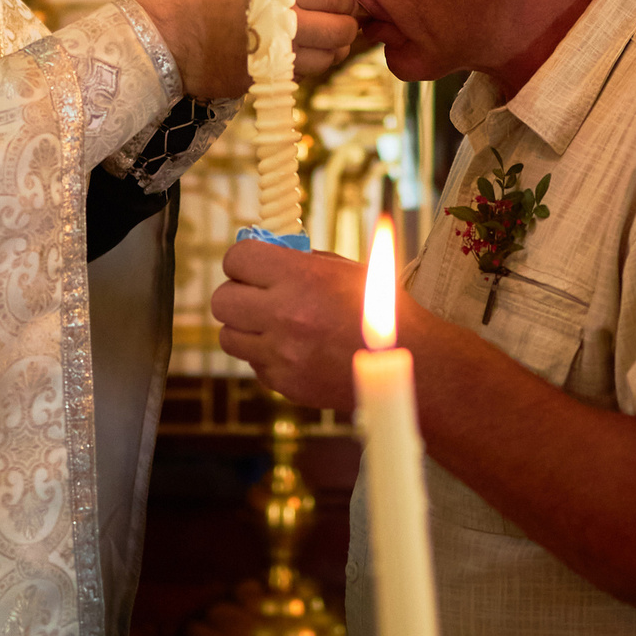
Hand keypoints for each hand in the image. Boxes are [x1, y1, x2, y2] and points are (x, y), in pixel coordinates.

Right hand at [132, 0, 361, 99]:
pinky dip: (307, 65)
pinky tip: (294, 52)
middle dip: (347, 24)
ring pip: (328, 59)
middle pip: (341, 32)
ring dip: (331, 49)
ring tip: (322, 38)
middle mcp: (285, 27)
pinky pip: (302, 75)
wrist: (158, 39)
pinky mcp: (264, 82)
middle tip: (341, 18)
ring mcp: (276, 59)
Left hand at [210, 239, 369, 410]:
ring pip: (229, 337)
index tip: (253, 265)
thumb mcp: (347, 269)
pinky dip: (267, 356)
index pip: (237, 259)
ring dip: (246, 327)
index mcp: (301, 278)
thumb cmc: (385, 310)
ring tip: (273, 323)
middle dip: (237, 293)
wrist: (413, 363)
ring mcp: (283, 355)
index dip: (243, 260)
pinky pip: (255, 365)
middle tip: (256, 294)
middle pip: (222, 300)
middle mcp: (286, 315)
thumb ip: (303, 261)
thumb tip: (269, 251)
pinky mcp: (287, 384)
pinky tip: (294, 349)